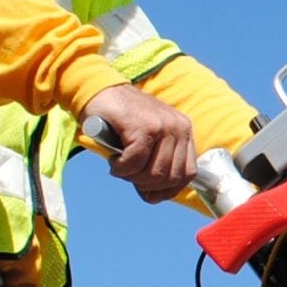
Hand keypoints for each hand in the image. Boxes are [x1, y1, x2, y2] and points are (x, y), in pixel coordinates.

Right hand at [80, 85, 195, 203]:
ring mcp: (163, 126)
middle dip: (147, 185)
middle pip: (170, 177)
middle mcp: (178, 127)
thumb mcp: (149, 139)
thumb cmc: (121, 120)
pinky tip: (113, 161)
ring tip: (120, 166)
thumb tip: (155, 196)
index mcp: (184, 131)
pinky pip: (135, 163)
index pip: (188, 173)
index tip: (149, 191)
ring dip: (132, 177)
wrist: (98, 91)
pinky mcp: (144, 127)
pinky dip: (121, 168)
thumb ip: (158, 161)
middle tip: (129, 175)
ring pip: (154, 173)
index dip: (168, 190)